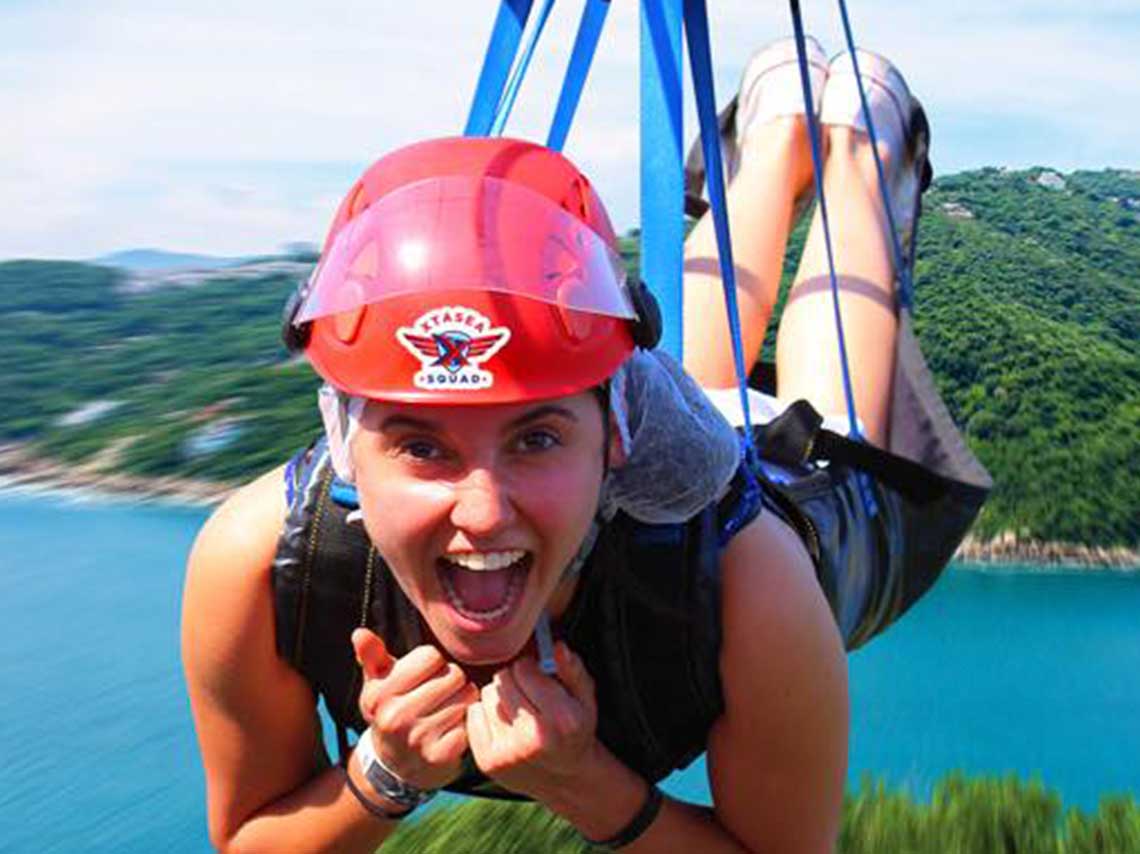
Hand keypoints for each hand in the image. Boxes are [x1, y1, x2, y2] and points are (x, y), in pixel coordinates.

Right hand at [352, 628, 478, 790]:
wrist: (395, 766)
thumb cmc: (392, 711)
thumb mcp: (377, 684)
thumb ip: (372, 655)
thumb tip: (359, 633)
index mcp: (380, 694)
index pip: (431, 656)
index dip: (433, 664)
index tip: (424, 677)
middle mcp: (396, 716)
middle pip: (453, 674)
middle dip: (452, 681)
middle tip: (440, 694)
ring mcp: (418, 738)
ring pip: (466, 696)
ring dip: (463, 700)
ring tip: (448, 708)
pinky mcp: (441, 755)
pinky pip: (471, 720)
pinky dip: (468, 722)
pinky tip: (454, 727)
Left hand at [466, 641, 599, 800]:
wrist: (566, 781)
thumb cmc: (574, 730)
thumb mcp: (586, 700)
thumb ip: (573, 669)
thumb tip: (556, 646)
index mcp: (561, 718)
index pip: (524, 669)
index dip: (530, 668)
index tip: (536, 677)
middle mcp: (534, 737)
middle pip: (503, 679)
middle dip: (514, 680)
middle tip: (525, 692)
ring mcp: (508, 752)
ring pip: (487, 695)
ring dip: (499, 696)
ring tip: (515, 709)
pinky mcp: (488, 761)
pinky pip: (473, 715)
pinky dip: (484, 715)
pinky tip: (503, 724)